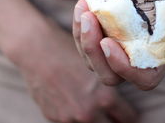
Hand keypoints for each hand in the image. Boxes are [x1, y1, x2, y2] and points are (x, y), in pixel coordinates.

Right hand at [8, 21, 136, 122]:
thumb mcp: (97, 65)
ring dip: (95, 118)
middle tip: (113, 112)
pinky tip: (72, 101)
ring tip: (93, 108)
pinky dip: (74, 116)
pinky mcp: (53, 118)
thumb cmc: (69, 50)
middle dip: (112, 119)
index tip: (126, 110)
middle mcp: (89, 112)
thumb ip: (109, 83)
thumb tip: (120, 99)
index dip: (128, 112)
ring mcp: (70, 118)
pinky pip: (71, 122)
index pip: (128, 117)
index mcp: (105, 97)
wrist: (36, 49)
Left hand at [73, 0, 164, 89]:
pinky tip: (84, 2)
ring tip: (83, 6)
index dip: (122, 68)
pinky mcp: (114, 28)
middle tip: (88, 17)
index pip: (142, 78)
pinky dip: (83, 23)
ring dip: (83, 35)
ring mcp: (126, 43)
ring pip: (95, 58)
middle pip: (110, 73)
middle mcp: (143, 54)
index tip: (108, 43)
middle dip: (92, 51)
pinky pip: (92, 37)